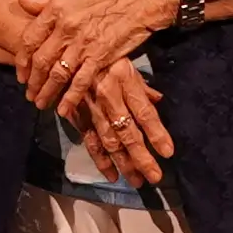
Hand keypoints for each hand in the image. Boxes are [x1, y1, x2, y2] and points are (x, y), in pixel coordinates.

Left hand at [20, 0, 175, 112]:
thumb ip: (47, 0)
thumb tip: (21, 1)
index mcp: (57, 9)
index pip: (30, 39)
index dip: (22, 59)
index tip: (21, 72)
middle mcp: (66, 27)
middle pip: (40, 60)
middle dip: (32, 81)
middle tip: (29, 93)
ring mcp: (83, 44)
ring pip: (57, 74)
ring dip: (46, 92)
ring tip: (41, 103)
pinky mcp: (101, 56)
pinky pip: (81, 82)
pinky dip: (70, 98)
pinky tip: (63, 110)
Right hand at [71, 56, 173, 171]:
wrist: (64, 52)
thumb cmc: (102, 55)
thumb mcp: (125, 62)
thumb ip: (142, 85)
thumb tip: (158, 101)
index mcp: (124, 81)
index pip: (144, 112)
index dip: (156, 134)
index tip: (168, 152)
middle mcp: (108, 98)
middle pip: (128, 133)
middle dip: (142, 158)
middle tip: (154, 177)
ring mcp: (92, 109)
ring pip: (109, 142)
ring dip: (124, 164)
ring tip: (137, 181)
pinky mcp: (78, 116)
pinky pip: (90, 141)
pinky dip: (100, 160)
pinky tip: (112, 175)